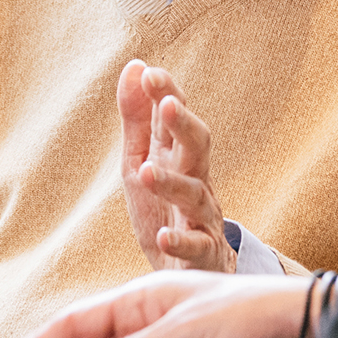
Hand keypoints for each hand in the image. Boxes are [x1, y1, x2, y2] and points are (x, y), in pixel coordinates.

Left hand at [117, 61, 234, 272]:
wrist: (187, 271)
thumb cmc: (164, 208)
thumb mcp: (141, 160)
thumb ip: (138, 118)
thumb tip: (134, 65)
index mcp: (179, 156)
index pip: (177, 118)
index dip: (168, 93)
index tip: (150, 73)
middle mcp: (197, 180)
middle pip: (198, 147)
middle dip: (184, 124)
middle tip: (169, 104)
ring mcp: (202, 217)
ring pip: (194, 195)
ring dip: (172, 182)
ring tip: (146, 172)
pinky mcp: (203, 252)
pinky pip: (196, 246)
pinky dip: (181, 241)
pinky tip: (164, 236)